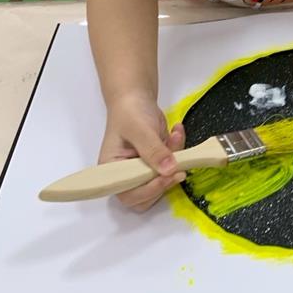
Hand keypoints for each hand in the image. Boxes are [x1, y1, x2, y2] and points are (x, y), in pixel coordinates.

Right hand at [98, 92, 185, 211]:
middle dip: (165, 181)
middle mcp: (127, 175)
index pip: (128, 193)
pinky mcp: (158, 163)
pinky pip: (172, 166)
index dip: (149, 190)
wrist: (137, 98)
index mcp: (112, 171)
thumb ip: (153, 150)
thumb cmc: (130, 112)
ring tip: (175, 137)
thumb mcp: (139, 129)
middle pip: (147, 195)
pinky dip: (179, 151)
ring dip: (175, 163)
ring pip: (163, 181)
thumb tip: (168, 170)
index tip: (168, 176)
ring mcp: (143, 170)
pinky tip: (176, 132)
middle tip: (179, 165)